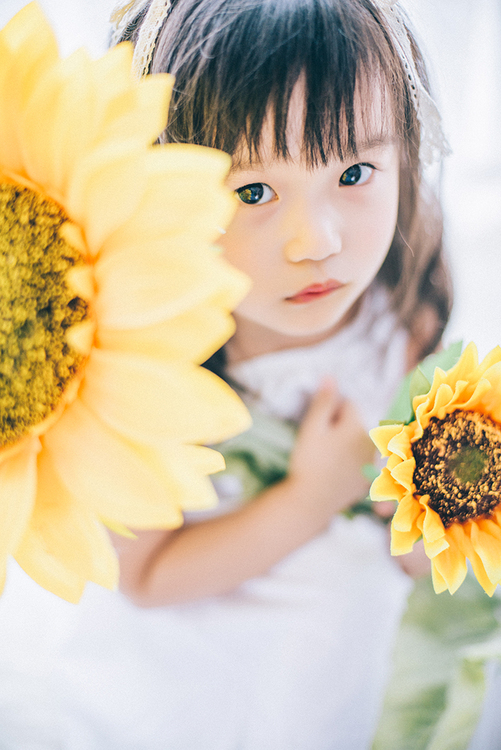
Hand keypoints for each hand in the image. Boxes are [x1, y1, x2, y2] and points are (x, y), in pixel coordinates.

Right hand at [288, 378, 373, 521]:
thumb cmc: (308, 461)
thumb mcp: (312, 427)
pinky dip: (351, 464)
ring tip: (327, 461)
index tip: (319, 427)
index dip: (330, 412)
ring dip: (347, 445)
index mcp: (358, 426)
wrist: (311, 502)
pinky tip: (335, 473)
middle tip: (321, 445)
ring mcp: (371, 464)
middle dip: (341, 428)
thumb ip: (323, 401)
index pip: (348, 404)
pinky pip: (361, 462)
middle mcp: (371, 443)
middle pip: (355, 424)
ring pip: (359, 443)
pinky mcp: (367, 481)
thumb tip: (330, 376)